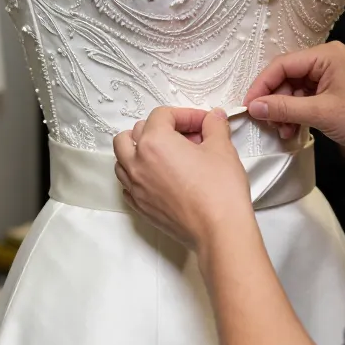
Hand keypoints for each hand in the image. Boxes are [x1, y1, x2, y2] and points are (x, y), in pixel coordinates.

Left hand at [113, 107, 253, 248]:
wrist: (218, 230)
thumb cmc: (219, 191)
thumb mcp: (222, 148)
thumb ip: (214, 126)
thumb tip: (213, 118)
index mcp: (154, 142)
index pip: (162, 115)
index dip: (184, 115)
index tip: (201, 123)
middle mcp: (138, 162)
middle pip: (135, 132)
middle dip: (160, 129)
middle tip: (186, 137)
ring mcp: (136, 186)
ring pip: (122, 158)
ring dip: (139, 150)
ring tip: (166, 155)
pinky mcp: (140, 206)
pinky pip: (127, 184)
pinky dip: (138, 176)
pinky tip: (159, 178)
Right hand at [244, 42, 344, 170]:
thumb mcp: (320, 113)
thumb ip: (284, 108)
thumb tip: (254, 106)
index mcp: (326, 55)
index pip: (282, 65)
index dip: (261, 85)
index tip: (248, 106)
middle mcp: (326, 61)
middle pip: (285, 77)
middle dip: (274, 101)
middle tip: (266, 122)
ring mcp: (329, 77)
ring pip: (292, 90)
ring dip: (284, 111)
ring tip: (283, 130)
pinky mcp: (331, 93)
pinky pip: (303, 99)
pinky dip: (295, 114)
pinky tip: (292, 130)